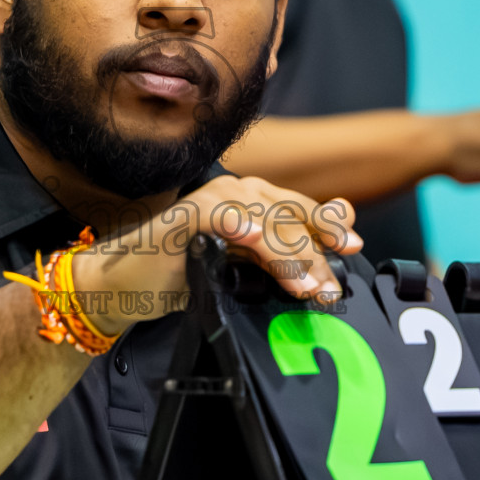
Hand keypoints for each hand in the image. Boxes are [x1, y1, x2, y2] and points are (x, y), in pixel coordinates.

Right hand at [71, 175, 363, 336]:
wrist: (125, 285)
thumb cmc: (180, 275)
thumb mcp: (242, 269)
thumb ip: (281, 256)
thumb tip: (331, 247)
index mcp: (251, 200)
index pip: (301, 209)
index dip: (329, 226)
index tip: (353, 249)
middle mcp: (236, 192)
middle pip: (290, 217)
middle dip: (316, 253)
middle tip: (331, 287)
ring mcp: (213, 199)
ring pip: (266, 221)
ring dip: (290, 256)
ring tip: (306, 287)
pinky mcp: (189, 214)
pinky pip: (224, 219)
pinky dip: (245, 231)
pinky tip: (258, 245)